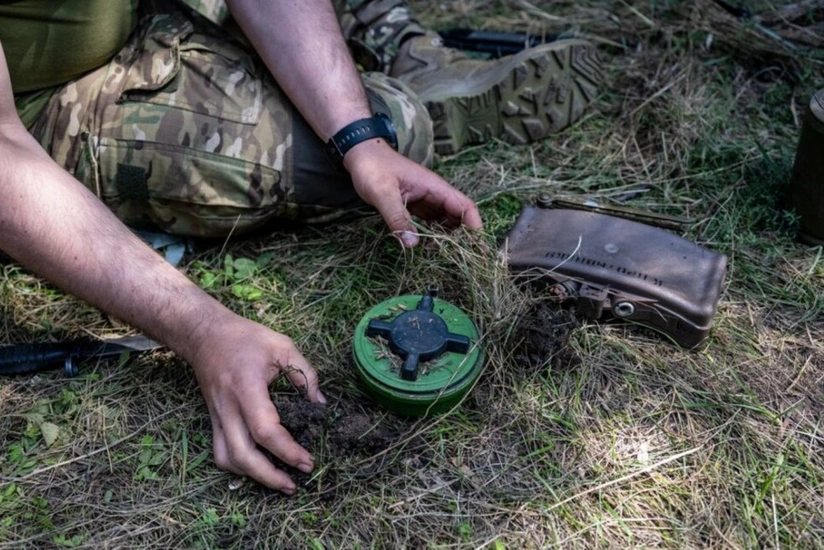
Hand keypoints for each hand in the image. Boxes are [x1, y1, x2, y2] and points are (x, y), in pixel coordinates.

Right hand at [187, 312, 324, 493]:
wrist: (205, 335)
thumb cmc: (246, 338)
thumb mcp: (282, 346)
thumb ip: (305, 374)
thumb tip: (320, 404)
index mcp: (246, 388)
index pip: (264, 429)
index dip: (287, 450)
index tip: (307, 461)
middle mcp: (228, 407)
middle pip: (242, 455)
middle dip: (269, 477)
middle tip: (294, 484)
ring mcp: (216, 416)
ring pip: (228, 459)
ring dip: (252, 476)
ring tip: (278, 481)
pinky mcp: (212, 420)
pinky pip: (220, 453)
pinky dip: (239, 466)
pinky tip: (258, 467)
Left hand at [343, 139, 482, 246]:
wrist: (361, 155)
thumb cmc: (373, 169)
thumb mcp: (383, 194)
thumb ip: (397, 218)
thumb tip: (412, 244)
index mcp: (434, 187)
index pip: (464, 205)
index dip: (474, 225)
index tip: (477, 246)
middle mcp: (434, 194)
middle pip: (458, 216)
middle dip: (464, 236)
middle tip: (463, 260)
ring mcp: (425, 200)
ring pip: (445, 220)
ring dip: (449, 237)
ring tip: (447, 258)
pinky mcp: (415, 206)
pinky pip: (431, 222)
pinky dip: (434, 235)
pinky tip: (429, 248)